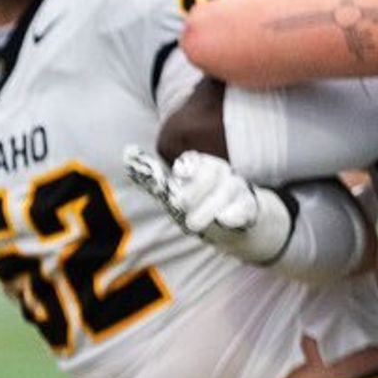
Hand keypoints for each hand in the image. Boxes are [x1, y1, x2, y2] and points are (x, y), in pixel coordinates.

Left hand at [123, 144, 288, 264]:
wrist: (238, 222)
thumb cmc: (202, 204)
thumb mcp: (178, 192)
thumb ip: (156, 179)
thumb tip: (127, 153)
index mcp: (203, 166)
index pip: (195, 161)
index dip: (187, 167)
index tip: (178, 174)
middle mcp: (222, 174)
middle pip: (211, 173)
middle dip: (195, 190)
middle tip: (178, 206)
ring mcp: (237, 190)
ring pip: (228, 191)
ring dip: (209, 207)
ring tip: (193, 225)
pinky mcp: (251, 207)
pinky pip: (246, 207)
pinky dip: (236, 213)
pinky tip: (226, 220)